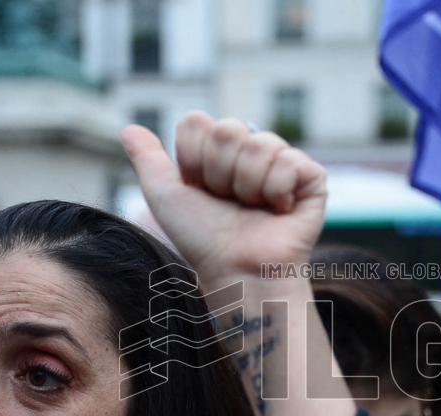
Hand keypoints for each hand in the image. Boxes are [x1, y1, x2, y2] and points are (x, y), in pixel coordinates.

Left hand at [120, 112, 325, 290]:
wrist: (237, 268)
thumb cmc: (203, 239)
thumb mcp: (166, 197)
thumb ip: (148, 159)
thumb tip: (129, 128)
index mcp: (218, 152)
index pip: (197, 122)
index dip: (192, 159)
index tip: (199, 189)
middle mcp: (250, 151)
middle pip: (227, 129)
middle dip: (219, 173)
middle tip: (228, 201)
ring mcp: (282, 162)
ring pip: (259, 143)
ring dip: (247, 185)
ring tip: (253, 209)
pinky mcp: (311, 177)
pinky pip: (289, 160)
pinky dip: (277, 190)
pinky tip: (278, 210)